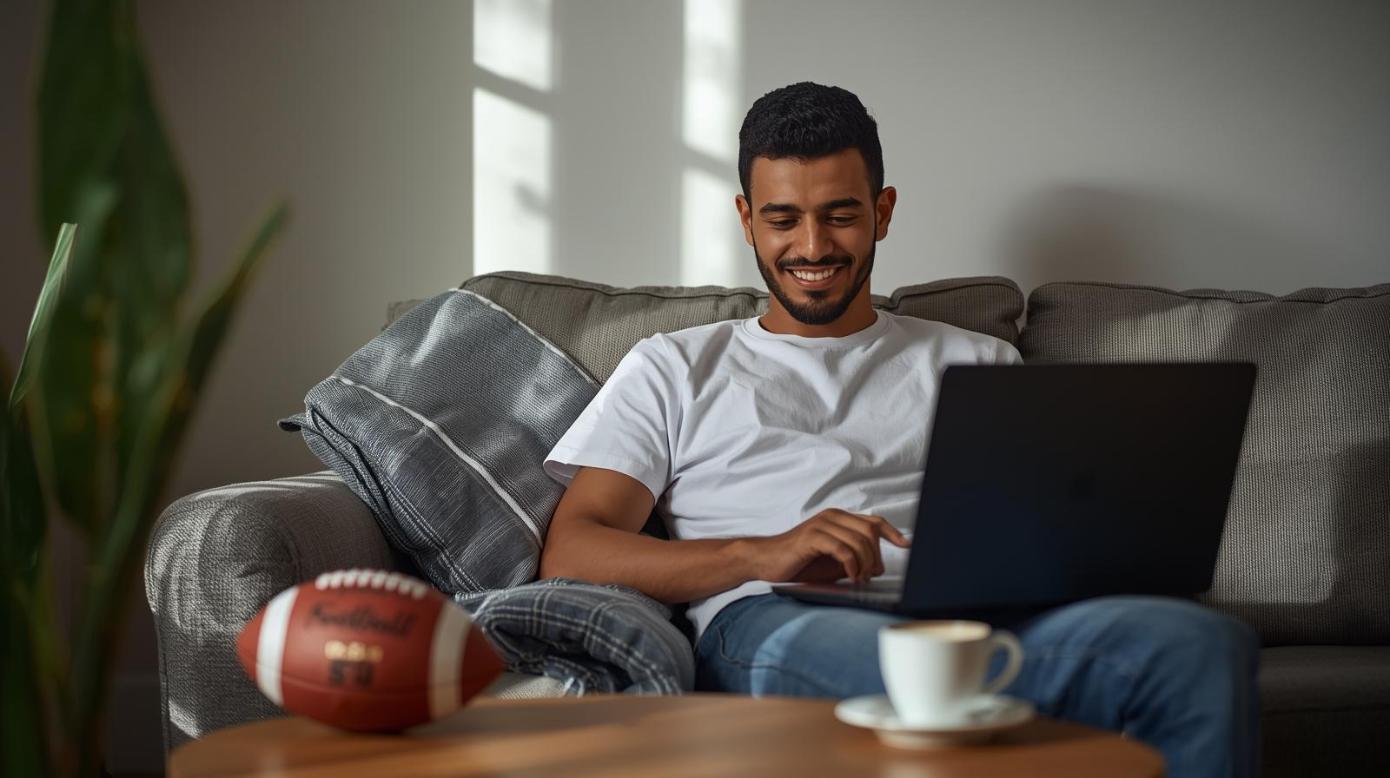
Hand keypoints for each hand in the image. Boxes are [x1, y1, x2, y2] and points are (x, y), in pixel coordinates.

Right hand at [752, 509, 910, 583]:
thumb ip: (854, 560)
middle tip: (870, 576)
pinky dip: (852, 565)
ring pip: (859, 541)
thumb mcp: (833, 561)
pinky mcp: (812, 537)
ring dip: (865, 564)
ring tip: (859, 579)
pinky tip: (850, 577)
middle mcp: (832, 517)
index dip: (892, 532)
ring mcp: (821, 525)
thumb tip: (878, 567)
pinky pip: (843, 549)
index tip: (906, 545)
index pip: (874, 521)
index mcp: (839, 519)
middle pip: (870, 531)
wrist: (765, 561)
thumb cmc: (799, 562)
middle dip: (876, 557)